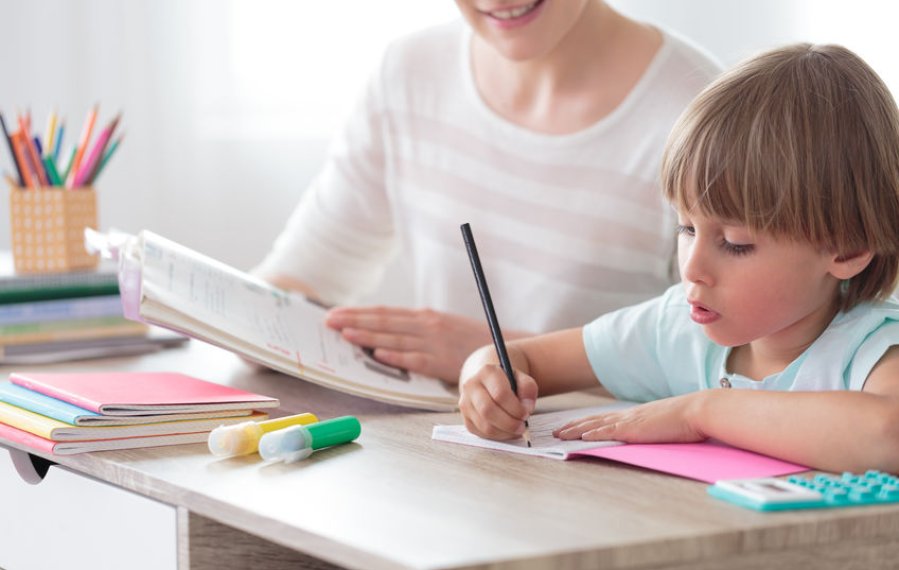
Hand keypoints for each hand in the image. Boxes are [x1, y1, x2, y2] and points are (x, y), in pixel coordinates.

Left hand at [325, 306, 494, 382]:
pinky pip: (415, 359)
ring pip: (395, 338)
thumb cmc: (468, 341)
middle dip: (354, 320)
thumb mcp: (442, 328)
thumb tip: (387, 334)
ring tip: (345, 334)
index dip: (359, 313)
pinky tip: (379, 354)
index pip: (386, 313)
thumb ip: (417, 329)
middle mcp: (426, 326)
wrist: (501, 349)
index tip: (336, 313)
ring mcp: (433, 343)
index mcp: (424, 317)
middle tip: (329, 321)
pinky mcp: (442, 361)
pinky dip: (396, 356)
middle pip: (384, 322)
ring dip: (368, 335)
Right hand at [459, 363, 537, 440]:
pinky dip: (498, 436)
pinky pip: (482, 433)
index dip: (515, 408)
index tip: (526, 413)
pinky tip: (507, 430)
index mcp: (487, 372)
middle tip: (522, 426)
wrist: (487, 383)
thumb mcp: (521, 378)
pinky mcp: (466, 419)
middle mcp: (471, 386)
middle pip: (488, 411)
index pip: (500, 394)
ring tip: (516, 429)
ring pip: (485, 425)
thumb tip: (526, 407)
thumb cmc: (507, 382)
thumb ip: (528, 388)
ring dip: (505, 432)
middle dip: (509, 423)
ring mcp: (465, 403)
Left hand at [553, 393, 707, 442]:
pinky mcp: (633, 429)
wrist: (698, 410)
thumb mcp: (665, 424)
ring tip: (558, 435)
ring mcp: (629, 421)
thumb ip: (653, 429)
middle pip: (593, 420)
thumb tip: (650, 434)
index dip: (586, 423)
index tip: (572, 427)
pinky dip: (591, 434)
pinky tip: (579, 437)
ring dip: (574, 430)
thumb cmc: (687, 419)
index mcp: (635, 415)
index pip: (604, 419)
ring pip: (594, 425)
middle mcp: (628, 416)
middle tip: (555, 431)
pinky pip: (607, 431)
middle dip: (573, 426)